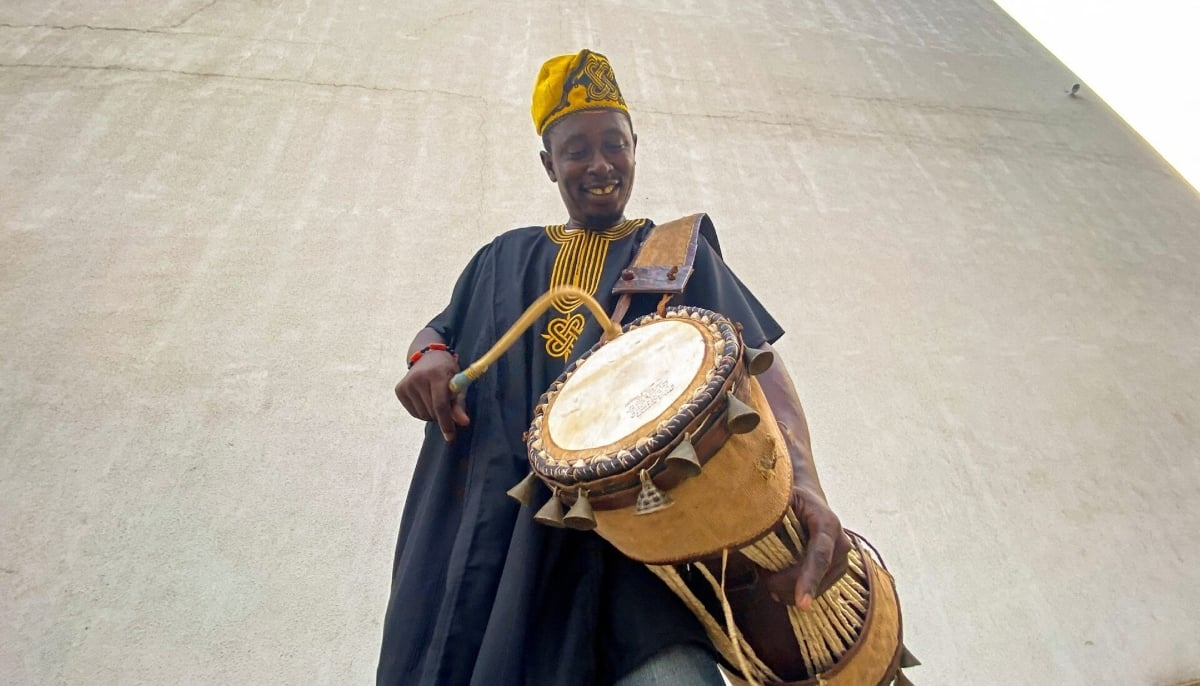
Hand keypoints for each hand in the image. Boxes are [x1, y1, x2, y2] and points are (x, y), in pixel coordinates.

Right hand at [395, 351, 469, 441]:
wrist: (427, 356)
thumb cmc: (447, 371)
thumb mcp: (457, 384)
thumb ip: (459, 404)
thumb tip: (463, 423)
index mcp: (436, 375)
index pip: (440, 405)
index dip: (446, 423)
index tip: (450, 437)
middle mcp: (418, 378)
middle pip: (431, 412)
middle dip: (441, 416)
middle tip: (447, 406)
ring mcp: (406, 384)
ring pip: (422, 415)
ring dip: (432, 415)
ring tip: (436, 400)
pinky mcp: (399, 389)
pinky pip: (414, 413)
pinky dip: (423, 412)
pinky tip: (426, 400)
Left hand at [763, 486, 850, 610]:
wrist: (811, 502)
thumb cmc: (792, 500)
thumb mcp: (781, 499)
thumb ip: (771, 515)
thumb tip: (752, 534)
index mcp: (827, 523)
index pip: (820, 555)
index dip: (810, 579)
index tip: (802, 603)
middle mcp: (841, 544)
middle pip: (816, 577)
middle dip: (788, 586)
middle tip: (764, 578)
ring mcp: (842, 561)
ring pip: (816, 589)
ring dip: (790, 589)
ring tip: (770, 575)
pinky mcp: (836, 572)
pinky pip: (816, 590)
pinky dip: (795, 591)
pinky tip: (780, 583)